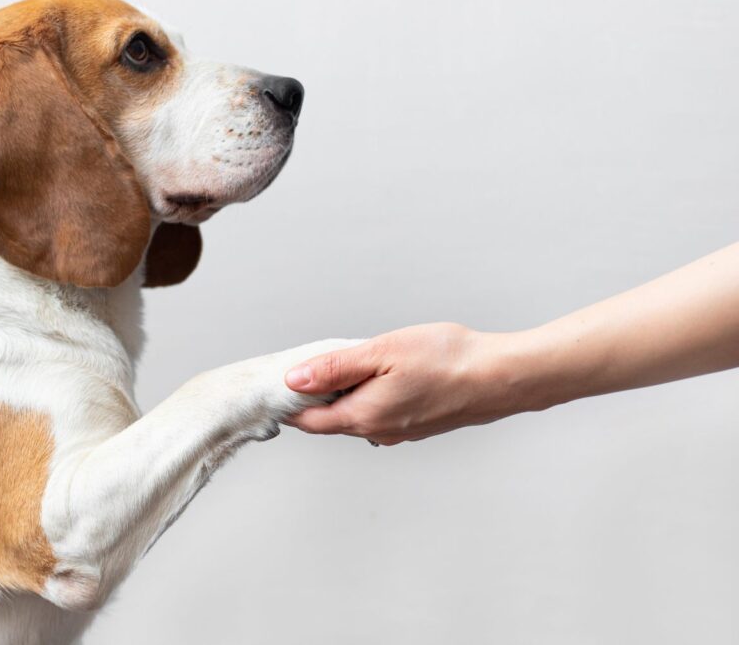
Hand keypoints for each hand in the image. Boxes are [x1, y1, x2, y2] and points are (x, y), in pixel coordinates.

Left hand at [283, 324, 527, 445]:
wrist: (502, 378)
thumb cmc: (447, 361)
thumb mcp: (381, 353)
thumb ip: (334, 368)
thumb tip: (294, 380)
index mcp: (362, 416)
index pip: (307, 420)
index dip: (290, 401)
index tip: (283, 379)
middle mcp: (377, 432)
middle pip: (329, 419)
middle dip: (317, 394)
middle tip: (319, 361)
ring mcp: (399, 432)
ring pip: (356, 415)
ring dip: (346, 393)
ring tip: (357, 361)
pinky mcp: (417, 426)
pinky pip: (380, 413)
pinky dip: (370, 395)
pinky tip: (385, 373)